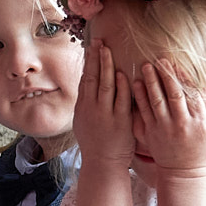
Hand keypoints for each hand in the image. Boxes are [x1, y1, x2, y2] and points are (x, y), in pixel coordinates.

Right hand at [71, 39, 134, 171]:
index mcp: (82, 108)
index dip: (88, 62)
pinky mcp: (120, 121)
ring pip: (106, 85)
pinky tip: (123, 73)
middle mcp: (91, 109)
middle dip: (95, 58)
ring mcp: (105, 115)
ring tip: (108, 50)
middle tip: (99, 41)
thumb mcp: (84, 122)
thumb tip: (89, 85)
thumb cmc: (96, 143)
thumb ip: (88, 104)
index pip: (85, 79)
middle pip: (93, 78)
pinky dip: (122, 86)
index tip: (91, 47)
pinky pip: (121, 100)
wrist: (103, 164)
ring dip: (107, 66)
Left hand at [131, 58, 205, 177]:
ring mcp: (163, 129)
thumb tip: (204, 88)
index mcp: (199, 121)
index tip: (176, 63)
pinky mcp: (150, 134)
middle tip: (158, 60)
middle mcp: (181, 123)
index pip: (191, 93)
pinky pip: (143, 113)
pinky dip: (139, 98)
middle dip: (165, 75)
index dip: (182, 76)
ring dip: (150, 82)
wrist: (183, 172)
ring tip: (145, 67)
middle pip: (172, 94)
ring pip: (156, 101)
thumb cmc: (201, 150)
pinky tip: (135, 84)